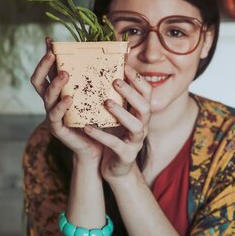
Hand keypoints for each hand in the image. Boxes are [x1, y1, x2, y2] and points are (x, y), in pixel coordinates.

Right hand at [30, 38, 102, 161]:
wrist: (100, 146)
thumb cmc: (100, 118)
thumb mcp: (100, 94)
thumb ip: (103, 76)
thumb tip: (123, 51)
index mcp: (59, 92)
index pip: (47, 71)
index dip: (46, 56)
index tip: (49, 40)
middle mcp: (52, 102)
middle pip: (38, 81)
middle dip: (43, 66)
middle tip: (52, 54)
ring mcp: (53, 115)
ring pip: (47, 97)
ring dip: (55, 84)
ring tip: (65, 75)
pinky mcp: (58, 129)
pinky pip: (55, 116)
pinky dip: (61, 106)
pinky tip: (69, 99)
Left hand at [83, 64, 151, 179]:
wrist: (116, 168)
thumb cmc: (114, 136)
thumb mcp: (117, 116)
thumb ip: (116, 97)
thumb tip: (107, 71)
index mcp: (140, 115)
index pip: (147, 93)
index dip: (138, 80)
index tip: (125, 67)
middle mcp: (143, 126)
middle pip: (145, 107)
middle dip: (131, 93)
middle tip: (115, 81)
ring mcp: (136, 142)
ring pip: (136, 126)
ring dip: (122, 113)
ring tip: (106, 102)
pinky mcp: (126, 155)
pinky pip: (115, 144)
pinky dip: (101, 135)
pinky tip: (87, 127)